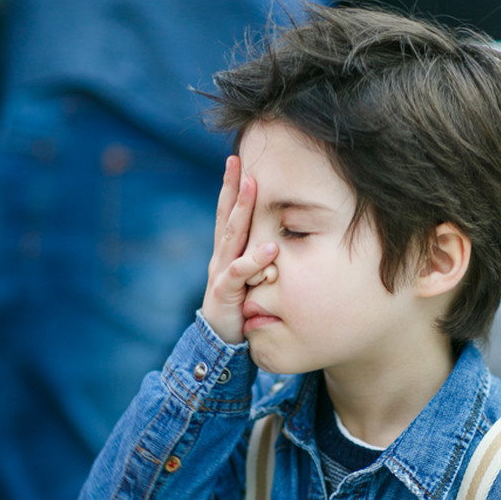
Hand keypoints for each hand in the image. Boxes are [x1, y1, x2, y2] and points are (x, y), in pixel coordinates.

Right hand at [201, 156, 278, 345]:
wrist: (220, 340)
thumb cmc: (238, 306)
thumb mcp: (249, 277)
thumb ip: (257, 257)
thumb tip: (280, 234)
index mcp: (227, 252)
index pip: (228, 214)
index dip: (231, 187)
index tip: (236, 159)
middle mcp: (221, 257)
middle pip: (227, 217)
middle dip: (233, 189)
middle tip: (239, 162)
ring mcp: (221, 273)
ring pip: (231, 237)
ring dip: (241, 211)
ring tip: (251, 187)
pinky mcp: (224, 293)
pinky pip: (238, 274)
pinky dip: (253, 261)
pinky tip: (270, 249)